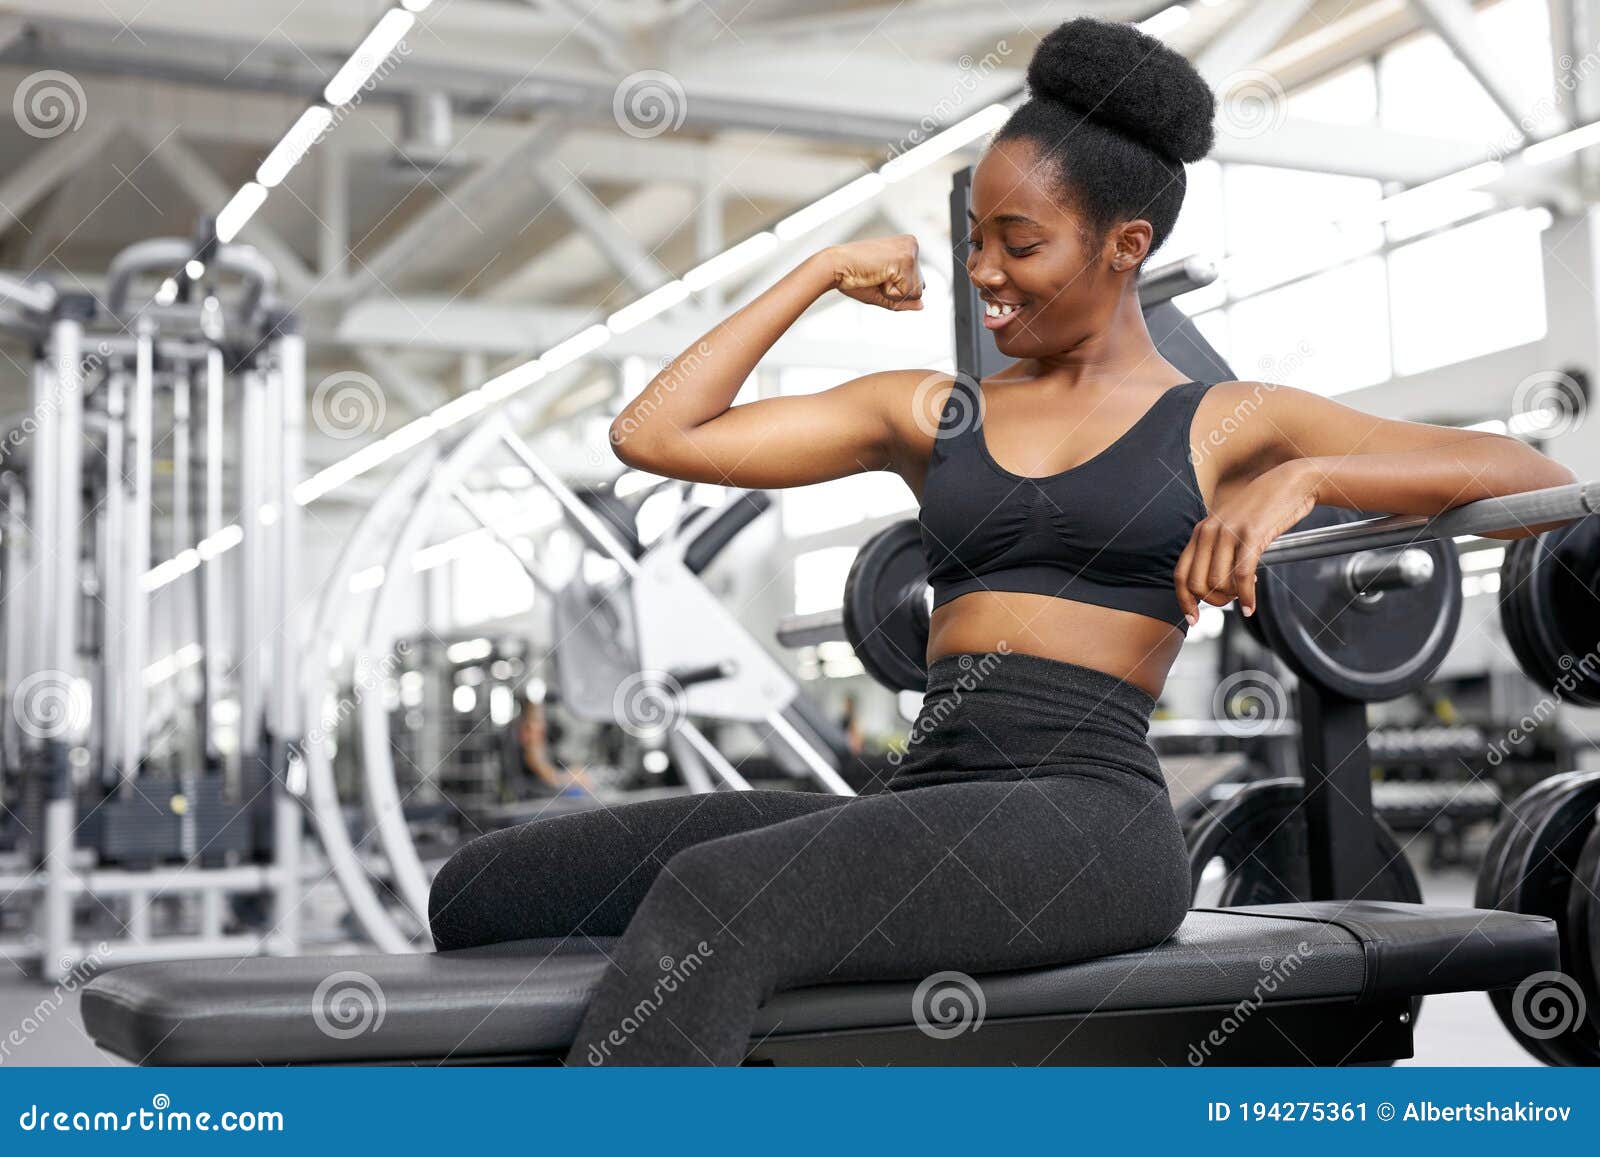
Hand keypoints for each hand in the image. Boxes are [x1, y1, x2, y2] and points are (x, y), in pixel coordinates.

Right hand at [825, 235, 924, 310]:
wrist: (835, 266)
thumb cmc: (853, 275)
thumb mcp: (882, 291)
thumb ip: (904, 299)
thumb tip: (922, 306)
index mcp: (907, 247)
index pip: (917, 283)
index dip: (895, 289)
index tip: (877, 275)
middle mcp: (911, 244)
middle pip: (919, 288)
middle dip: (897, 292)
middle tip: (875, 276)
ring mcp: (910, 250)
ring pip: (915, 292)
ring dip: (893, 292)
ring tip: (876, 275)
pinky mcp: (905, 259)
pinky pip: (907, 292)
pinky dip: (890, 292)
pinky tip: (877, 275)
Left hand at [1174, 463, 1319, 622]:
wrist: (1290, 483)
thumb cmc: (1262, 510)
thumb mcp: (1230, 527)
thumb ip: (1217, 550)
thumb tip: (1212, 585)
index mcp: (1200, 531)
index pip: (1180, 574)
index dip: (1184, 601)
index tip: (1193, 620)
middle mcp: (1209, 532)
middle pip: (1197, 585)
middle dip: (1213, 601)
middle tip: (1231, 600)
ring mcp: (1229, 533)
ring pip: (1218, 583)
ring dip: (1231, 598)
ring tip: (1244, 594)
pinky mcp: (1251, 535)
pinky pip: (1242, 577)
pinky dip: (1246, 598)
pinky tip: (1251, 606)